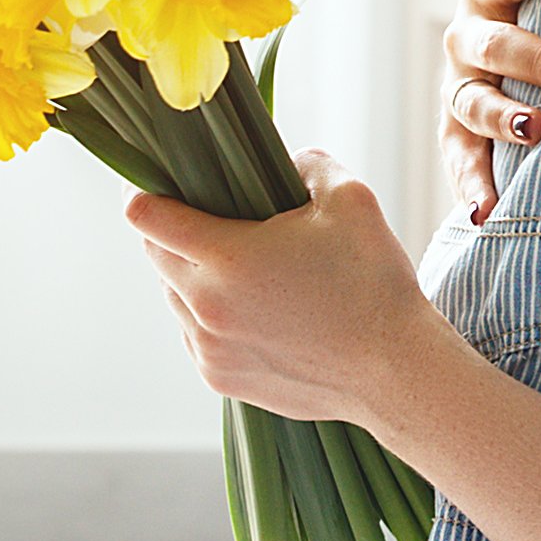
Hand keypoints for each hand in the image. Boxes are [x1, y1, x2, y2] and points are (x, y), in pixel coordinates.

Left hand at [128, 154, 454, 429]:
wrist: (395, 372)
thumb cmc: (373, 282)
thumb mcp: (349, 198)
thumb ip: (305, 163)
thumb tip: (284, 162)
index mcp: (225, 257)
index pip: (144, 215)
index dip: (145, 188)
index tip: (157, 179)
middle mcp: (204, 307)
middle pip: (153, 253)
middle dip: (173, 229)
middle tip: (213, 216)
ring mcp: (209, 349)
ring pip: (173, 296)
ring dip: (192, 274)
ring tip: (244, 266)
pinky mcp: (221, 379)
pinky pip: (195, 334)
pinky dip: (209, 315)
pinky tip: (254, 307)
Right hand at [439, 0, 540, 219]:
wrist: (511, 75)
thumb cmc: (533, 10)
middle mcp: (466, 41)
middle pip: (488, 42)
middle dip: (527, 52)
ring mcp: (461, 92)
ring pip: (473, 102)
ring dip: (503, 115)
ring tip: (537, 129)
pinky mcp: (461, 140)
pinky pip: (461, 162)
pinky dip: (473, 188)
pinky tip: (486, 212)